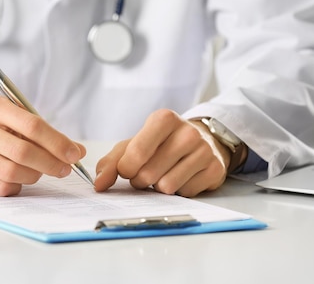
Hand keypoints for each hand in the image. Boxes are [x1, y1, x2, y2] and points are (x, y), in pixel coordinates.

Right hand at [0, 95, 85, 195]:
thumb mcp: (12, 120)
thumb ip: (43, 133)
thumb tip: (77, 151)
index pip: (32, 125)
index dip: (57, 142)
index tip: (74, 154)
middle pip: (23, 151)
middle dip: (50, 163)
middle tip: (64, 169)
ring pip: (12, 172)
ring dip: (34, 175)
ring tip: (39, 172)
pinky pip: (0, 187)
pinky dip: (16, 186)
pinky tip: (18, 179)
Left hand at [94, 109, 236, 196]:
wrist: (203, 140)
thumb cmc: (162, 143)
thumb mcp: (135, 144)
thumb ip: (112, 162)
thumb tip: (99, 184)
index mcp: (163, 119)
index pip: (136, 153)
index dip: (126, 169)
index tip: (128, 168)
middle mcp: (187, 132)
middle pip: (149, 174)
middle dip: (141, 180)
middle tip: (146, 173)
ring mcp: (204, 151)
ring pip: (167, 186)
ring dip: (158, 187)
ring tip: (163, 174)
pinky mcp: (215, 170)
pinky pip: (185, 193)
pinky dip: (178, 191)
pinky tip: (182, 177)